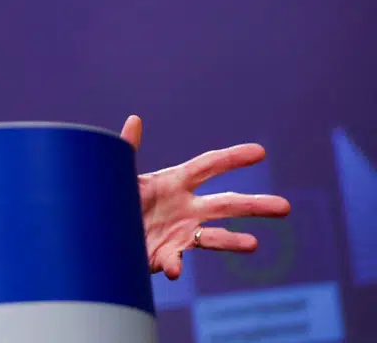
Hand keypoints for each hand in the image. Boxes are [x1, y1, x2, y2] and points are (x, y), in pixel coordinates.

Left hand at [121, 115, 291, 278]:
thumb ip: (127, 148)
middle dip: (255, 205)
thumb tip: (135, 119)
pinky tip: (175, 270)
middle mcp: (185, 207)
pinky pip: (175, 262)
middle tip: (285, 207)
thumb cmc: (113, 197)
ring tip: (253, 244)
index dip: (233, 158)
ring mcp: (180, 233)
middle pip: (226, 204)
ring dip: (232, 241)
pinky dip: (175, 265)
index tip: (260, 151)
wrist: (102, 232)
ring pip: (213, 237)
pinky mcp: (167, 255)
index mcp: (174, 182)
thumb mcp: (119, 173)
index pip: (209, 166)